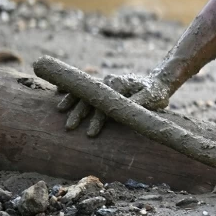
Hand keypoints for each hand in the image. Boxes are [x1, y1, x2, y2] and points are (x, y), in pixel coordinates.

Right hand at [56, 72, 171, 136]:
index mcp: (120, 84)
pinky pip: (84, 85)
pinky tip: (58, 90)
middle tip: (70, 127)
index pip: (105, 104)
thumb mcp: (153, 98)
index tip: (92, 133)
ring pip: (84, 91)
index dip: (98, 119)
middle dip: (80, 112)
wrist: (157, 84)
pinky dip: (71, 87)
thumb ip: (141, 102)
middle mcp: (109, 81)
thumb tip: (129, 109)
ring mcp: (104, 82)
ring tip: (60, 110)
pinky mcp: (102, 85)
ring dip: (72, 100)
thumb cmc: (156, 94)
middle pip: (91, 97)